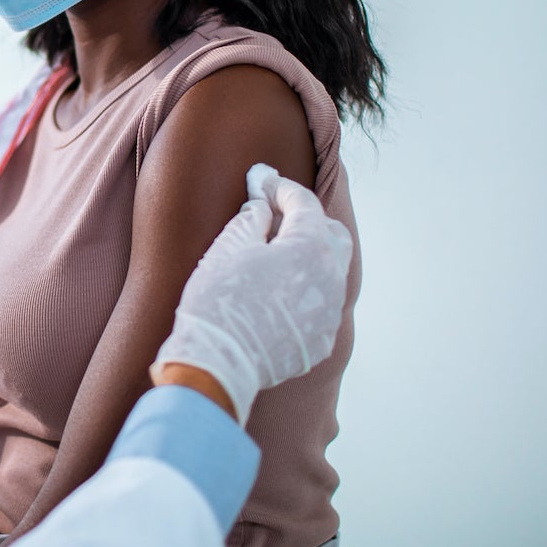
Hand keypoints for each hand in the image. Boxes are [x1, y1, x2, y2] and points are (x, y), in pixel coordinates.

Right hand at [151, 163, 351, 424]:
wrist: (215, 365)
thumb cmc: (218, 300)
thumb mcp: (229, 246)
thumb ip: (252, 217)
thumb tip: (262, 205)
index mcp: (311, 248)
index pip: (304, 203)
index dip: (281, 187)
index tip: (262, 181)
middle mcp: (331, 279)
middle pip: (331, 235)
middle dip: (307, 219)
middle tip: (274, 215)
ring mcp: (329, 314)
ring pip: (328, 272)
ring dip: (306, 257)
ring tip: (272, 255)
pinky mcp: (320, 341)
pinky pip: (319, 305)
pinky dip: (302, 291)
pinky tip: (273, 293)